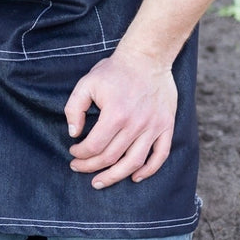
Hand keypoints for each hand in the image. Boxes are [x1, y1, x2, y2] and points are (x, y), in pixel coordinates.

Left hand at [63, 46, 176, 188]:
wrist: (148, 58)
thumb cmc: (115, 71)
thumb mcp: (87, 83)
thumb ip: (74, 108)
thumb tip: (74, 133)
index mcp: (115, 114)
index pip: (94, 146)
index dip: (80, 154)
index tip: (74, 152)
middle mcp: (136, 124)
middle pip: (111, 158)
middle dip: (91, 167)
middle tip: (79, 167)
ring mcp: (153, 127)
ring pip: (133, 162)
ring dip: (115, 176)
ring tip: (100, 181)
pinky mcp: (166, 126)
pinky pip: (160, 155)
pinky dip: (148, 170)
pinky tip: (134, 177)